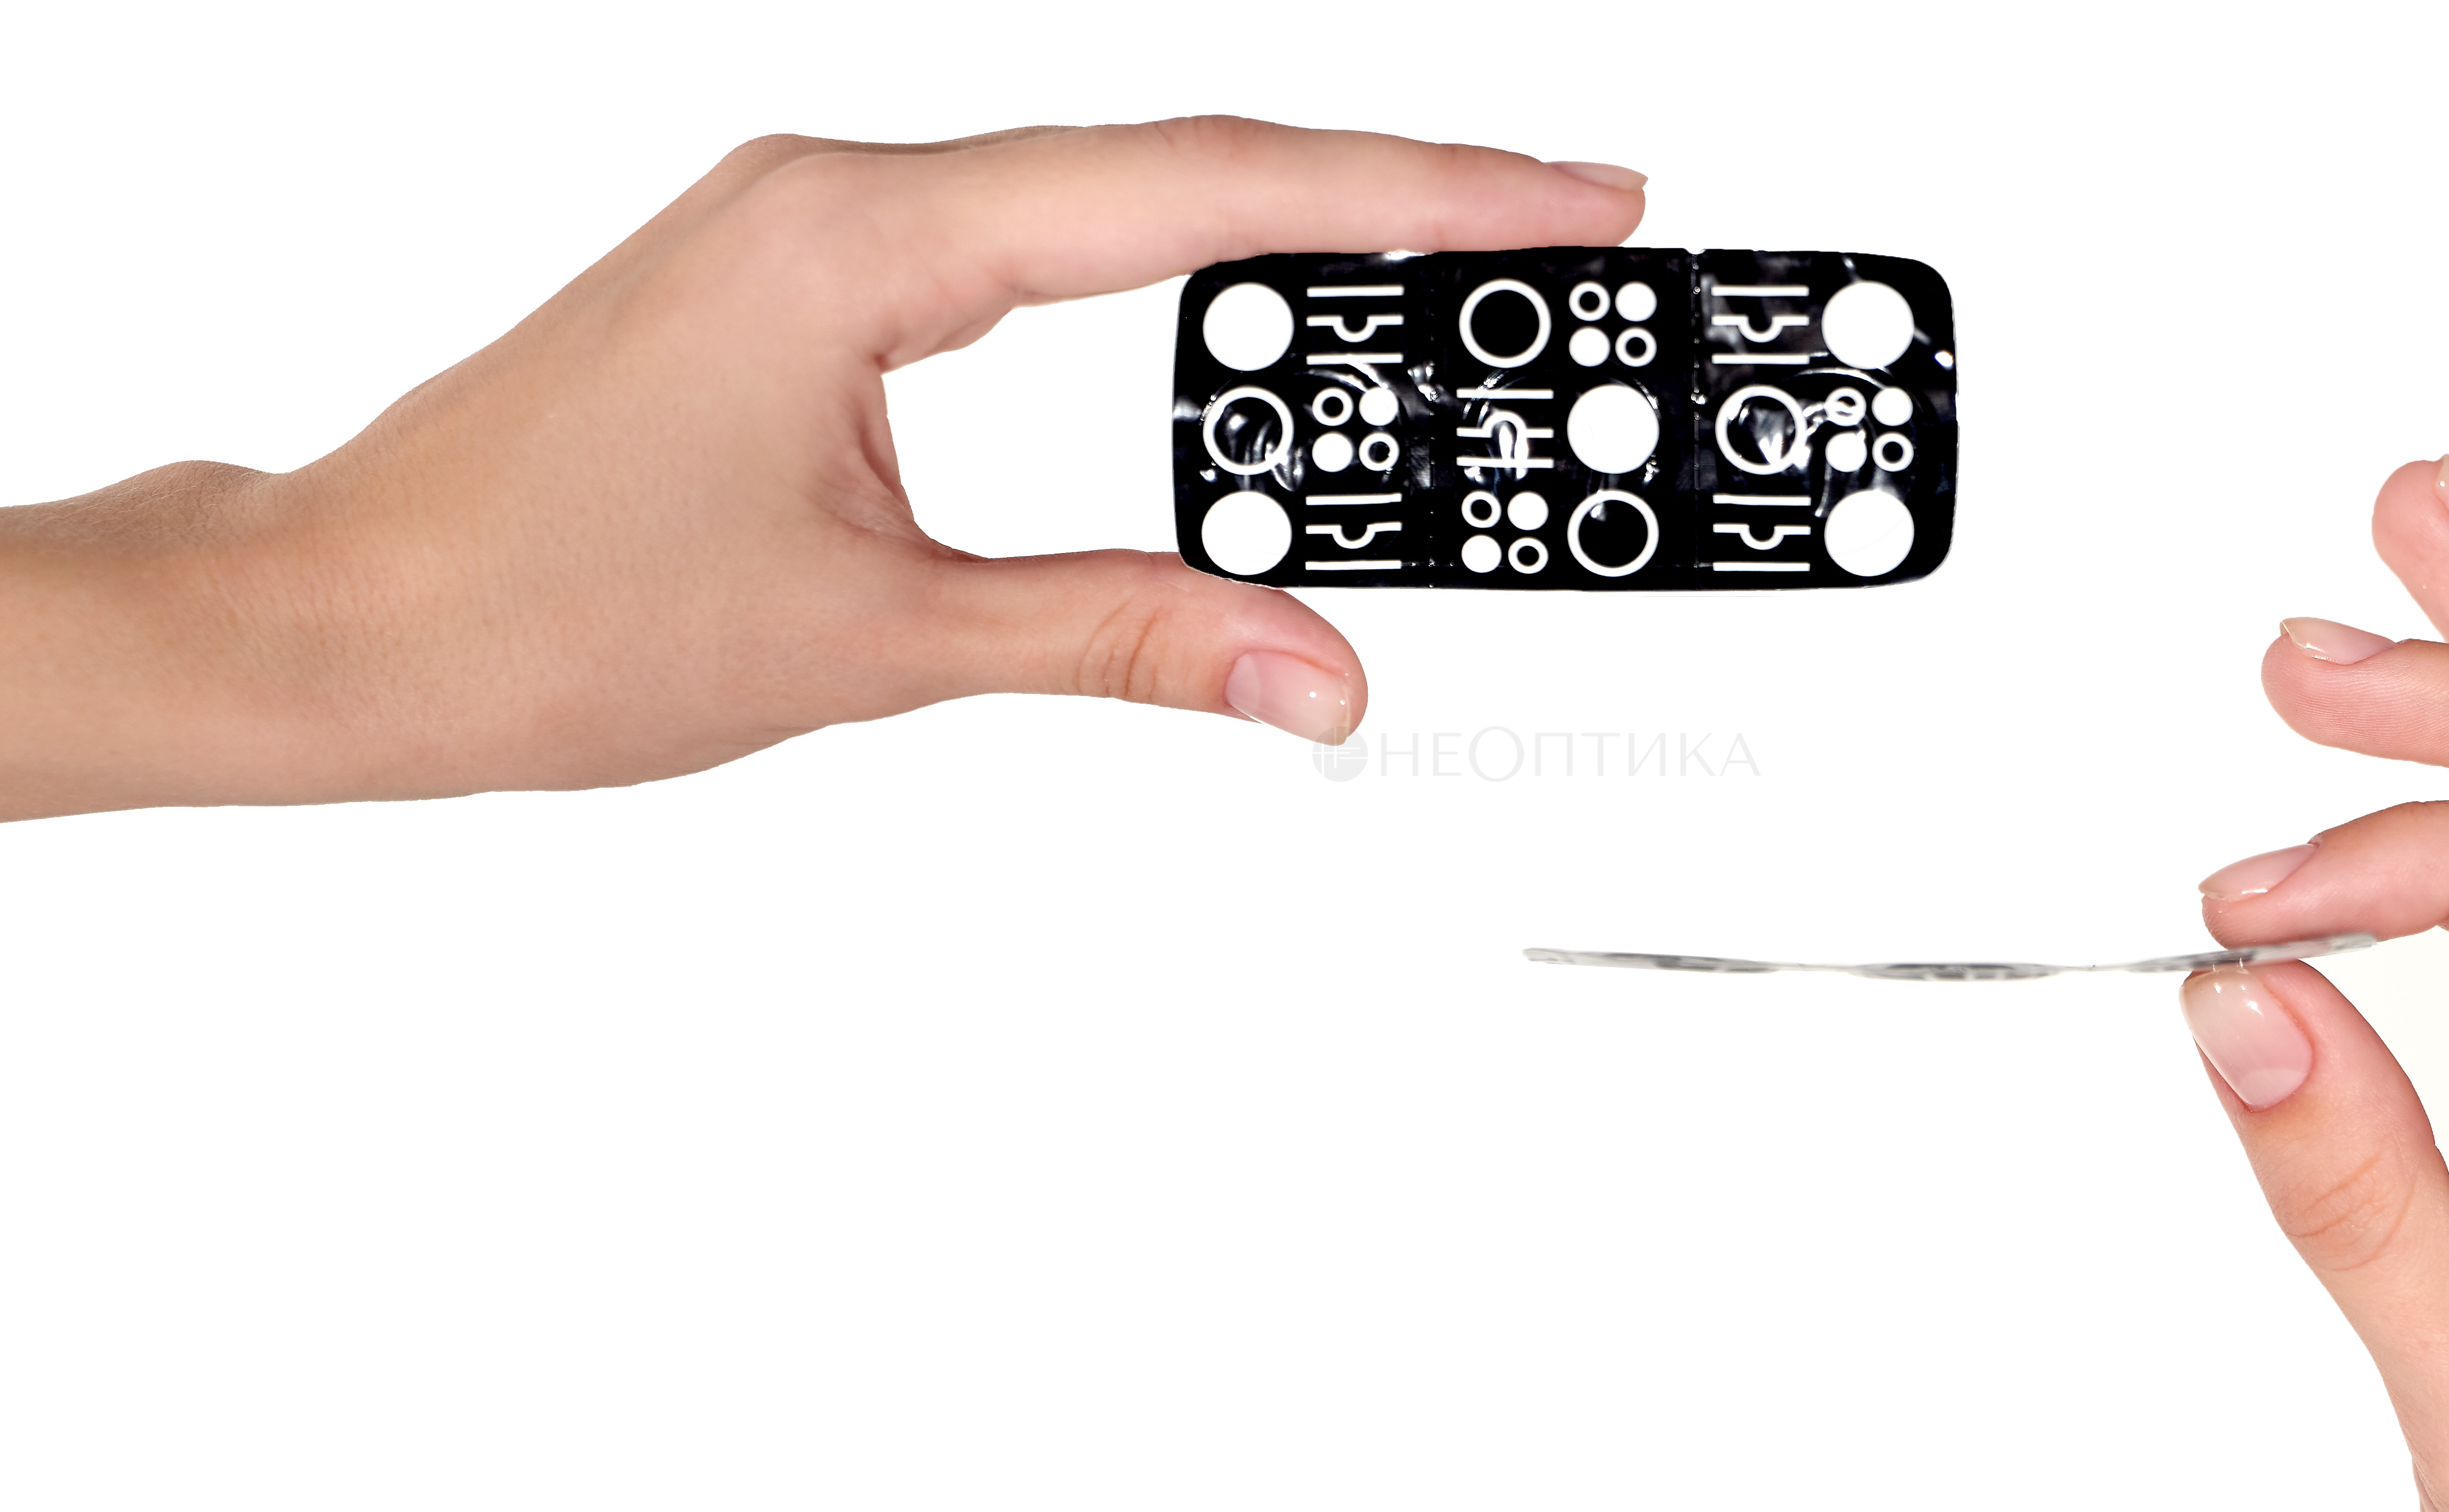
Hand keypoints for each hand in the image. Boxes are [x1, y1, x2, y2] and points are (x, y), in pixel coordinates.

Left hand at [0, 118, 1644, 820]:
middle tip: (1551, 224)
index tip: (1556, 196)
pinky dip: (1159, 276)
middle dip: (1381, 194)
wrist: (343, 626)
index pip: (1200, 187)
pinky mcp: (809, 287)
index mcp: (862, 234)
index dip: (1410, 190)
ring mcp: (820, 230)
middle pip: (1175, 161)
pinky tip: (1238, 310)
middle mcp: (842, 195)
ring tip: (1436, 273)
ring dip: (1274, 233)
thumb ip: (1120, 641)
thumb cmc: (531, 610)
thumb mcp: (878, 638)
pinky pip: (1031, 248)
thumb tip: (1307, 669)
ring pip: (1107, 196)